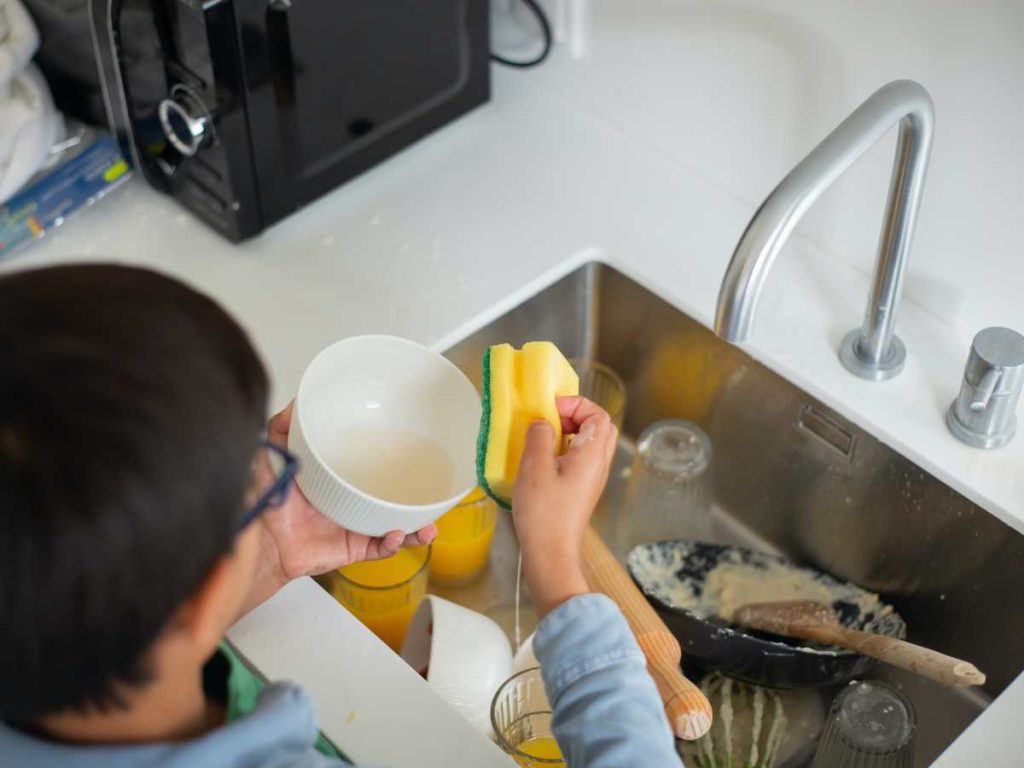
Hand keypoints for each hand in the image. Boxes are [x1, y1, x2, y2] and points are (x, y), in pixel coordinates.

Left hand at [241, 403, 436, 614]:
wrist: (257, 539)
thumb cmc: (262, 500)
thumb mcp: (272, 453)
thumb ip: (282, 426)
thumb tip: (298, 401)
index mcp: (334, 480)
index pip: (368, 467)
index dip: (390, 461)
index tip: (410, 448)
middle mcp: (347, 503)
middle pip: (389, 499)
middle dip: (414, 497)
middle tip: (432, 488)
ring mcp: (351, 527)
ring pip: (393, 527)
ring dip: (415, 527)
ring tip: (429, 523)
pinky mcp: (350, 549)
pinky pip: (379, 550)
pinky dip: (392, 544)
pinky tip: (398, 534)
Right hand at [512, 396, 617, 617]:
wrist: (551, 553)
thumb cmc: (544, 512)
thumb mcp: (535, 466)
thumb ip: (540, 436)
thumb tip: (544, 423)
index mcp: (593, 454)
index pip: (598, 414)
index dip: (576, 404)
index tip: (550, 409)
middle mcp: (599, 465)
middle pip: (600, 426)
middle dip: (576, 415)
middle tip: (551, 420)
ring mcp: (593, 480)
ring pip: (591, 443)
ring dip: (570, 433)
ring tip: (544, 439)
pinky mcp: (582, 491)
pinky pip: (582, 459)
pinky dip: (566, 450)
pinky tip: (543, 460)